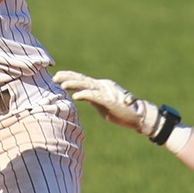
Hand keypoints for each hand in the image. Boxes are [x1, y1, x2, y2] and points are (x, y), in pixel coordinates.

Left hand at [55, 70, 171, 137]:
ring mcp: (107, 92)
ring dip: (74, 84)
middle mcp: (103, 86)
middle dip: (68, 77)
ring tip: (62, 84)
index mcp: (101, 87)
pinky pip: (96, 96)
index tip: (58, 76)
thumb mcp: (102, 105)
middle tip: (55, 77)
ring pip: (87, 85)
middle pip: (83, 79)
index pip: (83, 80)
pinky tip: (76, 96)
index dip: (70, 77)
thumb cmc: (121, 111)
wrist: (138, 116)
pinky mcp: (110, 101)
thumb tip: (81, 97)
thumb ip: (93, 100)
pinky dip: (86, 94)